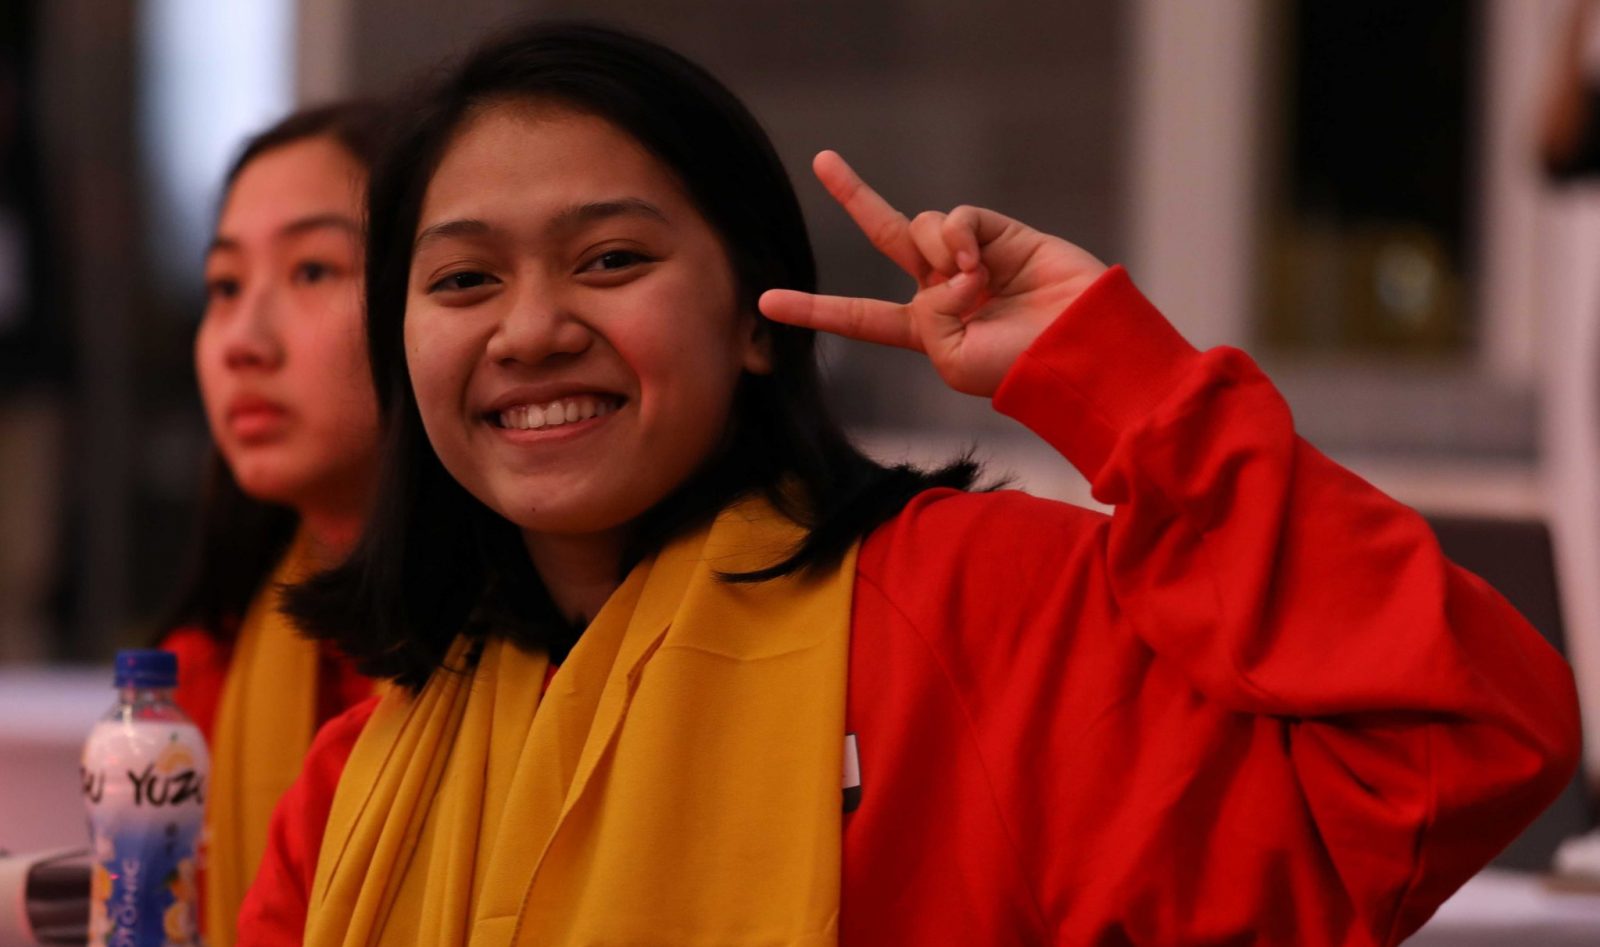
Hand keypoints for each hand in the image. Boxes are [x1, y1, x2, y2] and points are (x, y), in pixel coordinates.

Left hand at [758, 151, 1107, 396]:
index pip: (858, 316)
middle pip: (887, 234)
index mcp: (924, 329)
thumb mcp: (951, 361)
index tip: (766, 302)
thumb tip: (945, 270)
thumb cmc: (1015, 368)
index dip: (813, 309)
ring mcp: (971, 257)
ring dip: (937, 251)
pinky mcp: (1000, 232)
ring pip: (922, 226)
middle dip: (854, 194)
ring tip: (974, 283)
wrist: (1077, 347)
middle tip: (822, 159)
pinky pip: (957, 218)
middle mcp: (942, 288)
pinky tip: (980, 264)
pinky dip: (959, 238)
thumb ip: (927, 317)